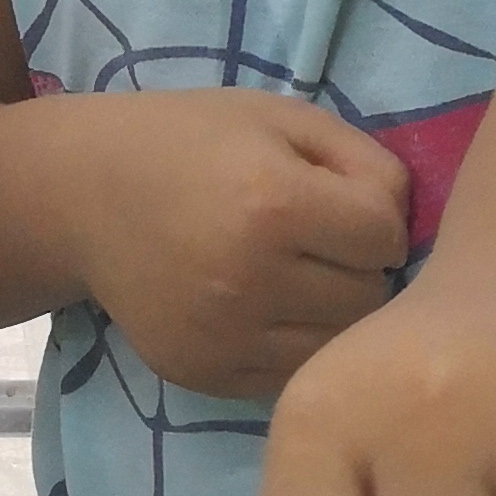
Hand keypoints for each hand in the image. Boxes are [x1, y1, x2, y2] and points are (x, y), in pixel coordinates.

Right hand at [47, 90, 407, 399]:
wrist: (84, 196)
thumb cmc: (194, 142)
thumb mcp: (283, 120)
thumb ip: (364, 161)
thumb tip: (411, 224)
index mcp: (272, 204)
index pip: (386, 237)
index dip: (379, 217)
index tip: (348, 205)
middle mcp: (249, 280)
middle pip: (369, 298)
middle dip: (363, 268)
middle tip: (328, 244)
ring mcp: (224, 338)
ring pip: (337, 346)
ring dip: (337, 313)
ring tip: (303, 277)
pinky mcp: (204, 376)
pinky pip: (292, 375)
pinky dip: (297, 345)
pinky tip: (271, 308)